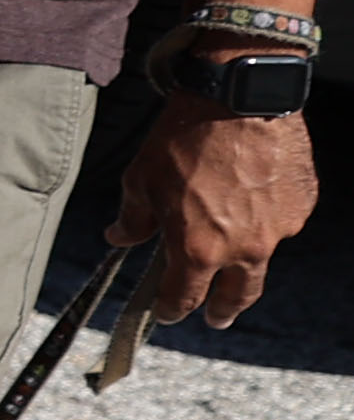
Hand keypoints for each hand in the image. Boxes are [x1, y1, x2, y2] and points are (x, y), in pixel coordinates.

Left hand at [113, 90, 315, 326]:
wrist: (240, 102)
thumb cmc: (183, 139)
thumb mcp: (141, 179)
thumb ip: (133, 218)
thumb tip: (118, 238)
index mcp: (198, 249)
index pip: (183, 296)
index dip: (171, 309)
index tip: (166, 314)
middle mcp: (243, 249)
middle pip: (235, 296)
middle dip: (222, 310)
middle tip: (216, 318)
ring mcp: (278, 230)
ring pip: (261, 260)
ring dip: (245, 266)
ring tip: (235, 266)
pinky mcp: (300, 207)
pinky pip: (280, 224)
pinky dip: (264, 222)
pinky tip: (252, 205)